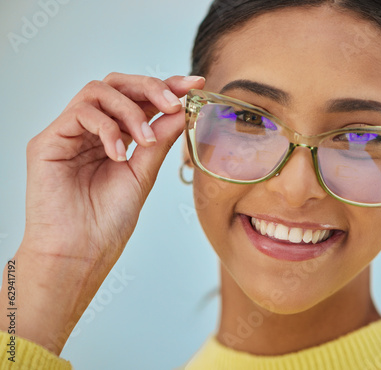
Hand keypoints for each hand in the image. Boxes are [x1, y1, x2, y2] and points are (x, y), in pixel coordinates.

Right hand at [0, 73, 204, 354]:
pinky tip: (118, 153)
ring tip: (145, 140)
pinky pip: (80, 112)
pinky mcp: (47, 141)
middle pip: (118, 85)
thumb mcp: (143, 174)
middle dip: (151, 88)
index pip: (139, 100)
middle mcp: (91, 131)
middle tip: (174, 103)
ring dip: (130, 110)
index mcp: (114, 138)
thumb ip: (159, 140)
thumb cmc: (108, 222)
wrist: (81, 253)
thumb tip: (181, 110)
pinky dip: (107, 127)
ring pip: (98, 91)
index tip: (194, 83)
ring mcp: (68, 134)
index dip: (166, 87)